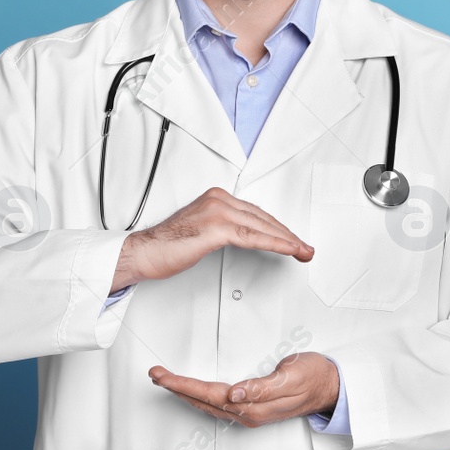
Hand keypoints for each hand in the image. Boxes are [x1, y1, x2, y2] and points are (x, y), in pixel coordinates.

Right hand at [110, 187, 311, 292]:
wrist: (144, 252)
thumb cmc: (168, 245)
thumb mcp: (202, 230)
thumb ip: (225, 228)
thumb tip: (246, 236)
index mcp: (217, 197)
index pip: (256, 213)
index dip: (278, 228)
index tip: (292, 240)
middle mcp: (219, 199)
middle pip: (263, 218)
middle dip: (287, 235)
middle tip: (305, 248)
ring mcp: (218, 211)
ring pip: (262, 227)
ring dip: (287, 241)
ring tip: (302, 251)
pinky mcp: (216, 228)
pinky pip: (253, 237)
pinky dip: (275, 244)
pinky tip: (288, 250)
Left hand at [148, 352, 338, 427]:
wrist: (330, 387)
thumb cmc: (313, 377)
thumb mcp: (291, 377)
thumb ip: (263, 387)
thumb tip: (236, 394)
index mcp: (253, 406)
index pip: (209, 394)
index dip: (183, 384)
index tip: (163, 376)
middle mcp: (247, 413)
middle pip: (202, 400)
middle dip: (175, 387)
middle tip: (154, 374)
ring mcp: (248, 413)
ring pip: (207, 404)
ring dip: (184, 392)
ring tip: (164, 380)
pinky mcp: (251, 408)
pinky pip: (216, 404)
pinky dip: (198, 395)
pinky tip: (191, 391)